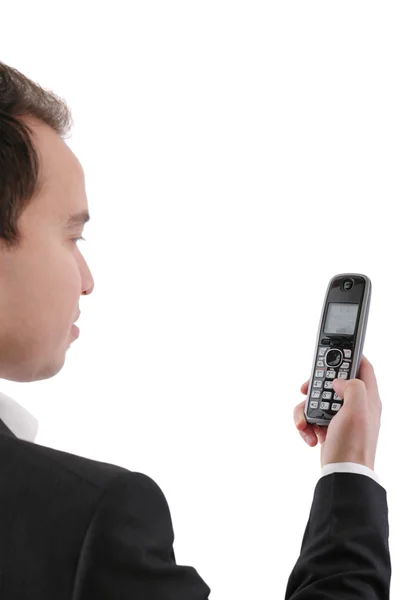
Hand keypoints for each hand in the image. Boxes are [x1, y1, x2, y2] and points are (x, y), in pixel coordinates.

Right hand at [293, 355, 381, 469]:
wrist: (342, 474)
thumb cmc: (353, 445)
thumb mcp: (357, 410)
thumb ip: (352, 386)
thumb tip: (339, 382)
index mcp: (368, 398)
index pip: (363, 366)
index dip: (350, 355)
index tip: (333, 351)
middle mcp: (355, 405)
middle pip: (333, 381)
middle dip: (316, 385)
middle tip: (307, 388)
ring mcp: (341, 417)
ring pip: (317, 400)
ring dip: (306, 410)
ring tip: (305, 423)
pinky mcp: (329, 428)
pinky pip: (311, 417)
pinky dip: (306, 424)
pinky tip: (309, 435)